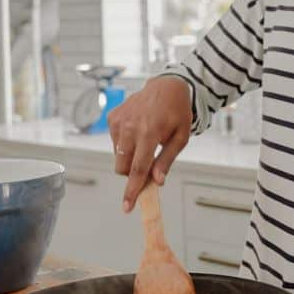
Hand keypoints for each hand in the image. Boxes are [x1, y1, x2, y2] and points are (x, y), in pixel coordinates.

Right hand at [107, 76, 192, 211]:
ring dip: (130, 157)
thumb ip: (167, 160)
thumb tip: (157, 181)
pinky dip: (125, 143)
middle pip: (122, 167)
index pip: (138, 169)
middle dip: (132, 172)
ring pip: (118, 156)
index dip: (132, 190)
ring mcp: (119, 121)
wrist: (166, 86)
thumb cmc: (176, 112)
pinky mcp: (112, 117)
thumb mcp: (180, 137)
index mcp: (149, 133)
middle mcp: (130, 127)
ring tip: (146, 140)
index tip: (127, 206)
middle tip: (148, 163)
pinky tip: (138, 130)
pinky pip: (115, 142)